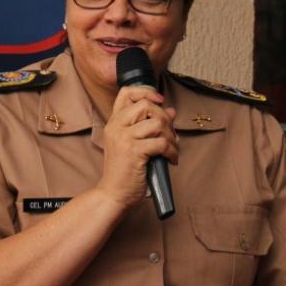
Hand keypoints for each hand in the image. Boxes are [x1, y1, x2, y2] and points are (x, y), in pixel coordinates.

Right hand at [96, 85, 177, 208]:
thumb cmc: (124, 171)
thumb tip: (170, 111)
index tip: (159, 101)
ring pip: (157, 123)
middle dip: (164, 118)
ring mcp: (124, 138)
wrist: (114, 194)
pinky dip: (172, 151)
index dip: (146, 92)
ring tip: (171, 148)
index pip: (127, 92)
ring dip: (171, 136)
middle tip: (169, 134)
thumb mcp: (132, 144)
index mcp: (114, 122)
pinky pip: (162, 143)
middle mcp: (116, 127)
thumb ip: (148, 126)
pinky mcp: (134, 152)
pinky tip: (171, 159)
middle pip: (147, 105)